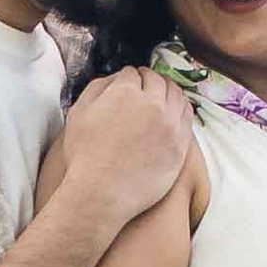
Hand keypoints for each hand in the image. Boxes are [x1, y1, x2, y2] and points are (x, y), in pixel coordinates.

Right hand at [60, 68, 194, 228]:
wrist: (101, 193)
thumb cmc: (85, 155)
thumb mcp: (78, 113)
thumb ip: (97, 88)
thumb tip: (115, 78)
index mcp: (125, 92)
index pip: (132, 73)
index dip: (128, 77)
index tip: (127, 82)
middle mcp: (152, 104)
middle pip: (157, 80)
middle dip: (148, 80)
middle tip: (144, 86)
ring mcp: (169, 124)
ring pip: (176, 94)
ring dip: (168, 90)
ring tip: (161, 95)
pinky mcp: (180, 144)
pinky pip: (187, 116)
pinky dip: (181, 108)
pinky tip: (174, 110)